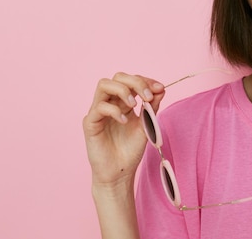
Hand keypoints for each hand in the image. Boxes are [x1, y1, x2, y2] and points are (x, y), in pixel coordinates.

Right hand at [83, 72, 164, 186]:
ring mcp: (98, 112)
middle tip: (148, 96)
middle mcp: (110, 103)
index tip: (160, 88)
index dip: (145, 81)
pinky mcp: (90, 123)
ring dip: (123, 90)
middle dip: (135, 82)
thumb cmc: (130, 150)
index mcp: (123, 102)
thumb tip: (161, 88)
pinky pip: (99, 107)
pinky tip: (124, 121)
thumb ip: (152, 107)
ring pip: (104, 85)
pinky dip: (114, 110)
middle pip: (117, 77)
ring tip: (134, 105)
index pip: (131, 80)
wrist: (119, 174)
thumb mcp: (146, 125)